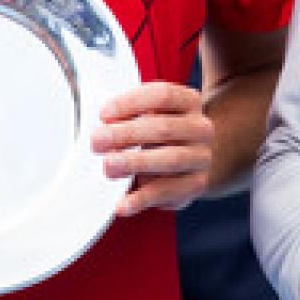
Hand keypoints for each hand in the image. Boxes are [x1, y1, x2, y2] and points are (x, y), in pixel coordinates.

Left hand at [92, 82, 214, 214]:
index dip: (132, 103)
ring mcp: (202, 157)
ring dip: (135, 163)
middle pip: (164, 128)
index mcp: (189, 101)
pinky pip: (169, 192)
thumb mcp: (149, 116)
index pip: (163, 95)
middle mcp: (201, 127)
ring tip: (108, 167)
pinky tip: (123, 204)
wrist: (191, 160)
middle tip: (97, 141)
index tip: (103, 114)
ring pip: (170, 159)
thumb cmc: (160, 134)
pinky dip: (143, 198)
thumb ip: (128, 116)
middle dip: (126, 134)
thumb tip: (102, 126)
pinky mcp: (196, 185)